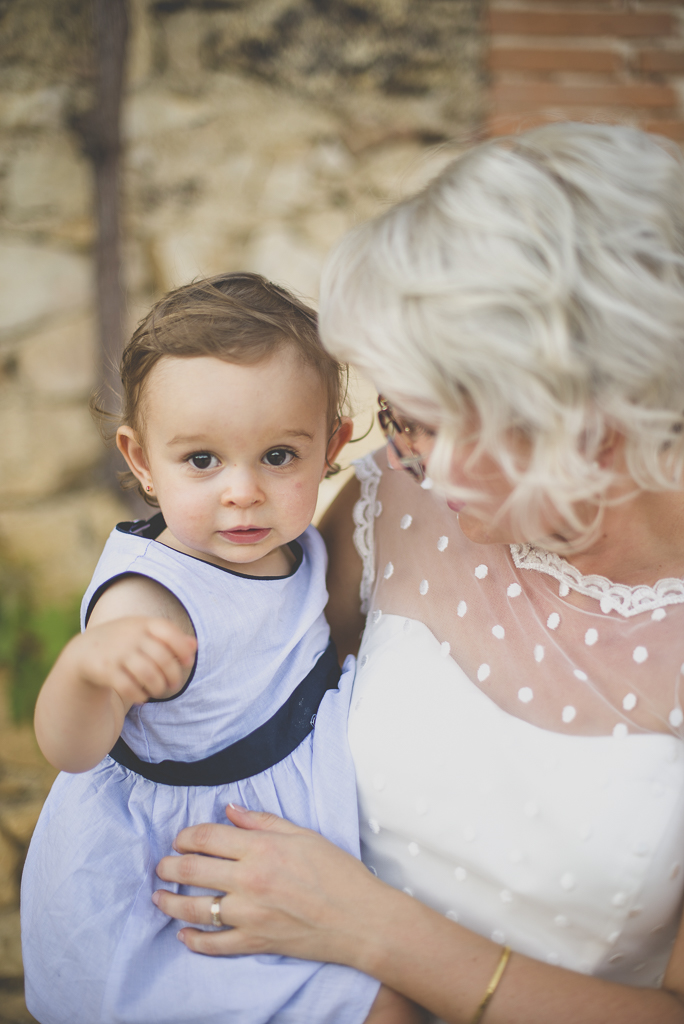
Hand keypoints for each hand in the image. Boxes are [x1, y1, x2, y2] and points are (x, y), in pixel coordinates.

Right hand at [67, 616, 196, 706]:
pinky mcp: (104, 670)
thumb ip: (171, 638)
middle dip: (173, 676)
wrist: (85, 651)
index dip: (183, 649)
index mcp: (143, 623)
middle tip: (173, 685)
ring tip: (157, 691)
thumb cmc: (126, 642)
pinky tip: (141, 697)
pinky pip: (128, 687)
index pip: (169, 632)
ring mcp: (117, 653)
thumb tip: (194, 646)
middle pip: (162, 658)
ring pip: (148, 674)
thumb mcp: (146, 633)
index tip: (188, 662)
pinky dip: (139, 695)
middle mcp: (130, 636)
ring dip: (158, 687)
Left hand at [153, 804, 386, 967]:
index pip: (208, 837)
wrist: (360, 918)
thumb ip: (263, 821)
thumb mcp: (303, 835)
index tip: (180, 838)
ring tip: (159, 897)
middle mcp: (250, 881)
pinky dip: (194, 940)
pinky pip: (214, 944)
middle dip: (171, 865)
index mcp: (262, 849)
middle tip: (163, 865)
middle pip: (194, 869)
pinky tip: (184, 933)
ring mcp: (250, 915)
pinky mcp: (255, 943)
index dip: (187, 835)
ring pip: (196, 908)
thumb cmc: (338, 873)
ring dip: (170, 902)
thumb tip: (230, 810)